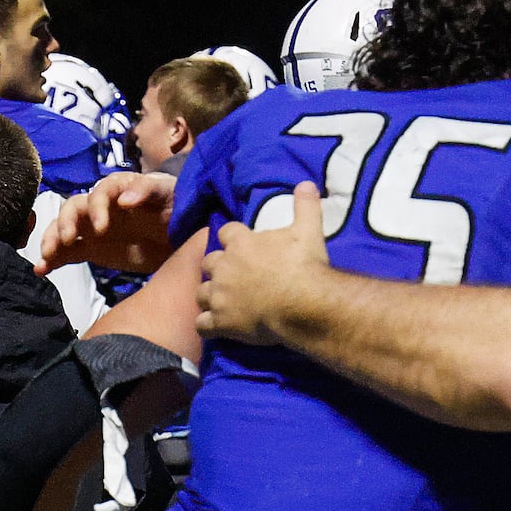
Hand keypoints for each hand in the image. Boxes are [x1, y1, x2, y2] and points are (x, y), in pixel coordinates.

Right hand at [37, 172, 177, 274]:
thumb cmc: (177, 206)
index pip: (101, 191)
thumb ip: (148, 192)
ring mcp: (93, 228)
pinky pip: (66, 252)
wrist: (182, 236)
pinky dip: (52, 260)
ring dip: (52, 240)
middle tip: (67, 240)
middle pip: (73, 208)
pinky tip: (41, 270)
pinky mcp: (91, 249)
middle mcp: (101, 206)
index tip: (101, 227)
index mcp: (120, 188)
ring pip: (64, 229)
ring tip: (47, 256)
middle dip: (65, 222)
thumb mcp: (169, 194)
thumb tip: (124, 200)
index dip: (97, 207)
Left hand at [196, 181, 330, 343]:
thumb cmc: (304, 265)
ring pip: (201, 293)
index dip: (233, 238)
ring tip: (224, 302)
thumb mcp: (309, 230)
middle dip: (218, 267)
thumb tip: (307, 183)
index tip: (242, 244)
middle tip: (235, 275)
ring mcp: (219, 296)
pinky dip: (208, 325)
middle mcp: (224, 267)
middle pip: (209, 262)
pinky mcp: (220, 322)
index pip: (226, 233)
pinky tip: (217, 327)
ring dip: (210, 296)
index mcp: (241, 243)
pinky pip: (202, 325)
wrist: (303, 304)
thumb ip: (305, 206)